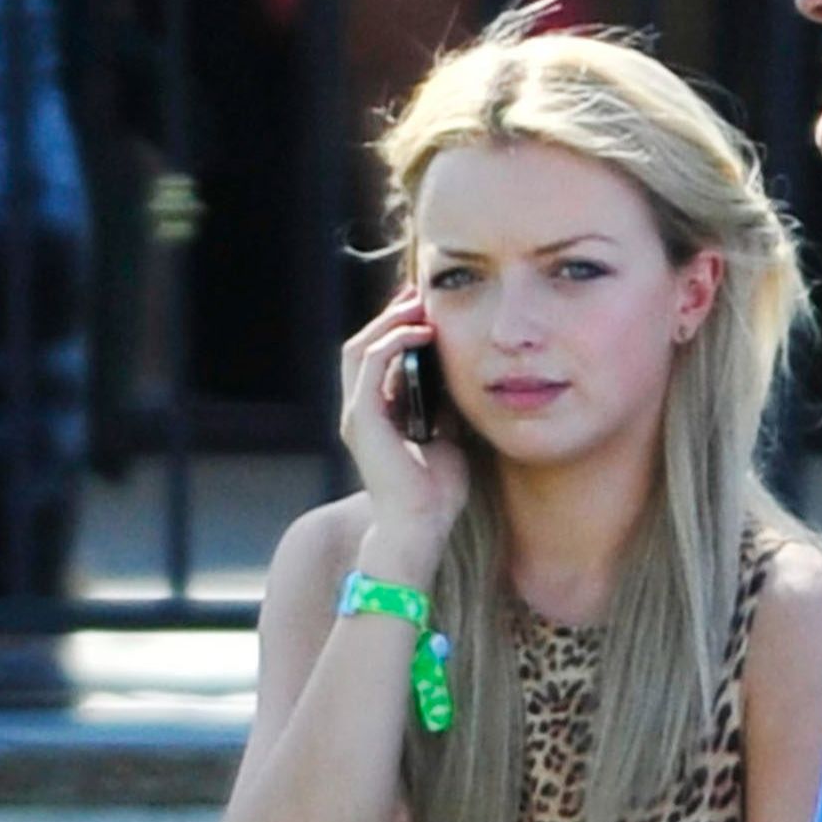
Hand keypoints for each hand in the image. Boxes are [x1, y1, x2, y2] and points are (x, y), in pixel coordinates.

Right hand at [338, 289, 470, 565]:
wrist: (422, 527)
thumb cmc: (436, 492)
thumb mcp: (449, 436)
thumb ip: (446, 408)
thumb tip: (464, 376)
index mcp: (377, 416)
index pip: (378, 359)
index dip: (398, 329)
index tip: (427, 309)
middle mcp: (360, 411)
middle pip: (363, 345)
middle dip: (390, 316)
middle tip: (419, 294)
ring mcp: (357, 414)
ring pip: (361, 348)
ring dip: (389, 321)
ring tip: (418, 304)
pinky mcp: (362, 418)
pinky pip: (372, 363)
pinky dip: (395, 341)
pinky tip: (423, 332)